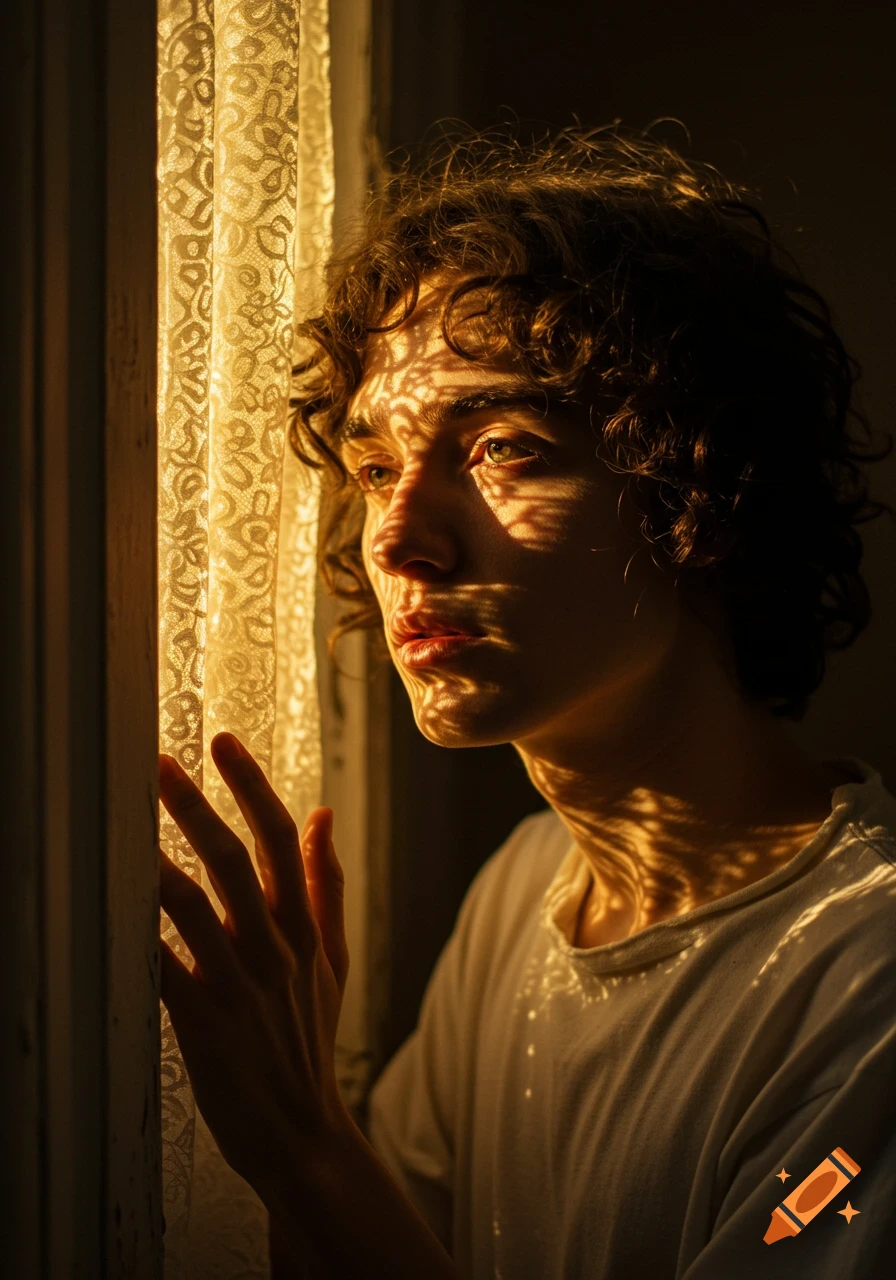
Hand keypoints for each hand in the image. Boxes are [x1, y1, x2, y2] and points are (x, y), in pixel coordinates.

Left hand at [158, 731, 352, 1198]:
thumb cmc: (311, 1040)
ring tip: (121, 817)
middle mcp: (274, 949)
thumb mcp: (333, 960)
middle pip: (235, 860)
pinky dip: (134, 932)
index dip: (252, 786)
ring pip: (193, 906)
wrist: (304, 1133)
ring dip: (157, 856)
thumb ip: (327, 885)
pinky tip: (106, 899)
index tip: (223, 741)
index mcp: (304, 929)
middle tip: (157, 762)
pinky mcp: (203, 1023)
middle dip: (196, 806)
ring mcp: (239, 985)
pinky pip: (160, 967)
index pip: (282, 839)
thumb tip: (325, 815)